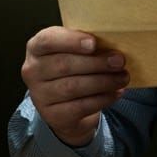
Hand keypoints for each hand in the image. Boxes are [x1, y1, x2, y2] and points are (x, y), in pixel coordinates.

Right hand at [20, 27, 129, 146]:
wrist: (64, 106)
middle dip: (96, 63)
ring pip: (74, 87)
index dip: (70, 41)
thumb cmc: (72, 69)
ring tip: (123, 77)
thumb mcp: (73, 52)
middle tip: (119, 61)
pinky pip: (81, 106)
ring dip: (103, 81)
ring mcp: (40, 95)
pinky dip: (103, 98)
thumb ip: (85, 45)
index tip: (93, 43)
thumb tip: (112, 45)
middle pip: (64, 65)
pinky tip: (117, 92)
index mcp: (36, 48)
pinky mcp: (53, 116)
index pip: (47, 40)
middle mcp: (32, 71)